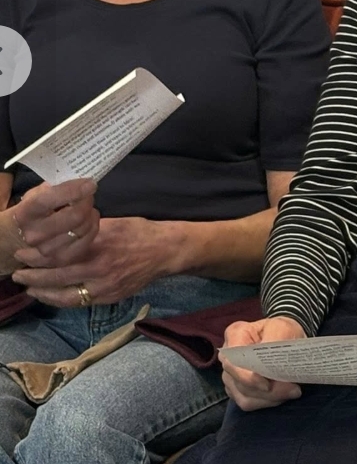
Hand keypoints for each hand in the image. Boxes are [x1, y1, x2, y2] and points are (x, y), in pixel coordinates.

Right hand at [6, 179, 98, 263]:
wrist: (17, 238)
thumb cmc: (32, 211)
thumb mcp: (36, 195)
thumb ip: (55, 187)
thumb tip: (79, 181)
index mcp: (26, 213)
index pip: (50, 199)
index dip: (74, 190)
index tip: (90, 183)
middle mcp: (34, 234)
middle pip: (75, 216)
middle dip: (87, 202)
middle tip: (88, 195)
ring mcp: (47, 251)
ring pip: (84, 228)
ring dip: (91, 214)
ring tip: (86, 208)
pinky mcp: (61, 260)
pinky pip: (87, 241)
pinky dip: (93, 227)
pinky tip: (88, 221)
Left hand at [11, 216, 170, 305]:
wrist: (167, 251)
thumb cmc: (140, 232)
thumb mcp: (112, 224)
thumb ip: (86, 231)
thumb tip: (60, 232)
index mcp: (98, 246)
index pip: (58, 255)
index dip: (36, 256)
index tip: (22, 253)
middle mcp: (100, 268)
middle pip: (57, 277)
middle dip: (33, 276)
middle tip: (18, 273)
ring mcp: (106, 286)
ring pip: (66, 295)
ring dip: (44, 293)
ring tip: (30, 289)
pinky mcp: (111, 296)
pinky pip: (81, 302)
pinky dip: (63, 300)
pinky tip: (53, 296)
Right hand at [219, 317, 306, 410]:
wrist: (285, 336)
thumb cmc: (282, 330)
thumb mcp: (282, 328)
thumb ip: (275, 343)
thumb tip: (269, 367)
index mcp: (235, 335)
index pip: (233, 362)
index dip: (248, 377)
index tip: (268, 385)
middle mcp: (228, 357)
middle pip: (240, 382)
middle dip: (267, 391)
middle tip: (293, 389)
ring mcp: (230, 375)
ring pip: (244, 396)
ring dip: (269, 398)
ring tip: (291, 391)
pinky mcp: (237, 389)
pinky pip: (248, 402)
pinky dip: (266, 402)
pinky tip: (281, 396)